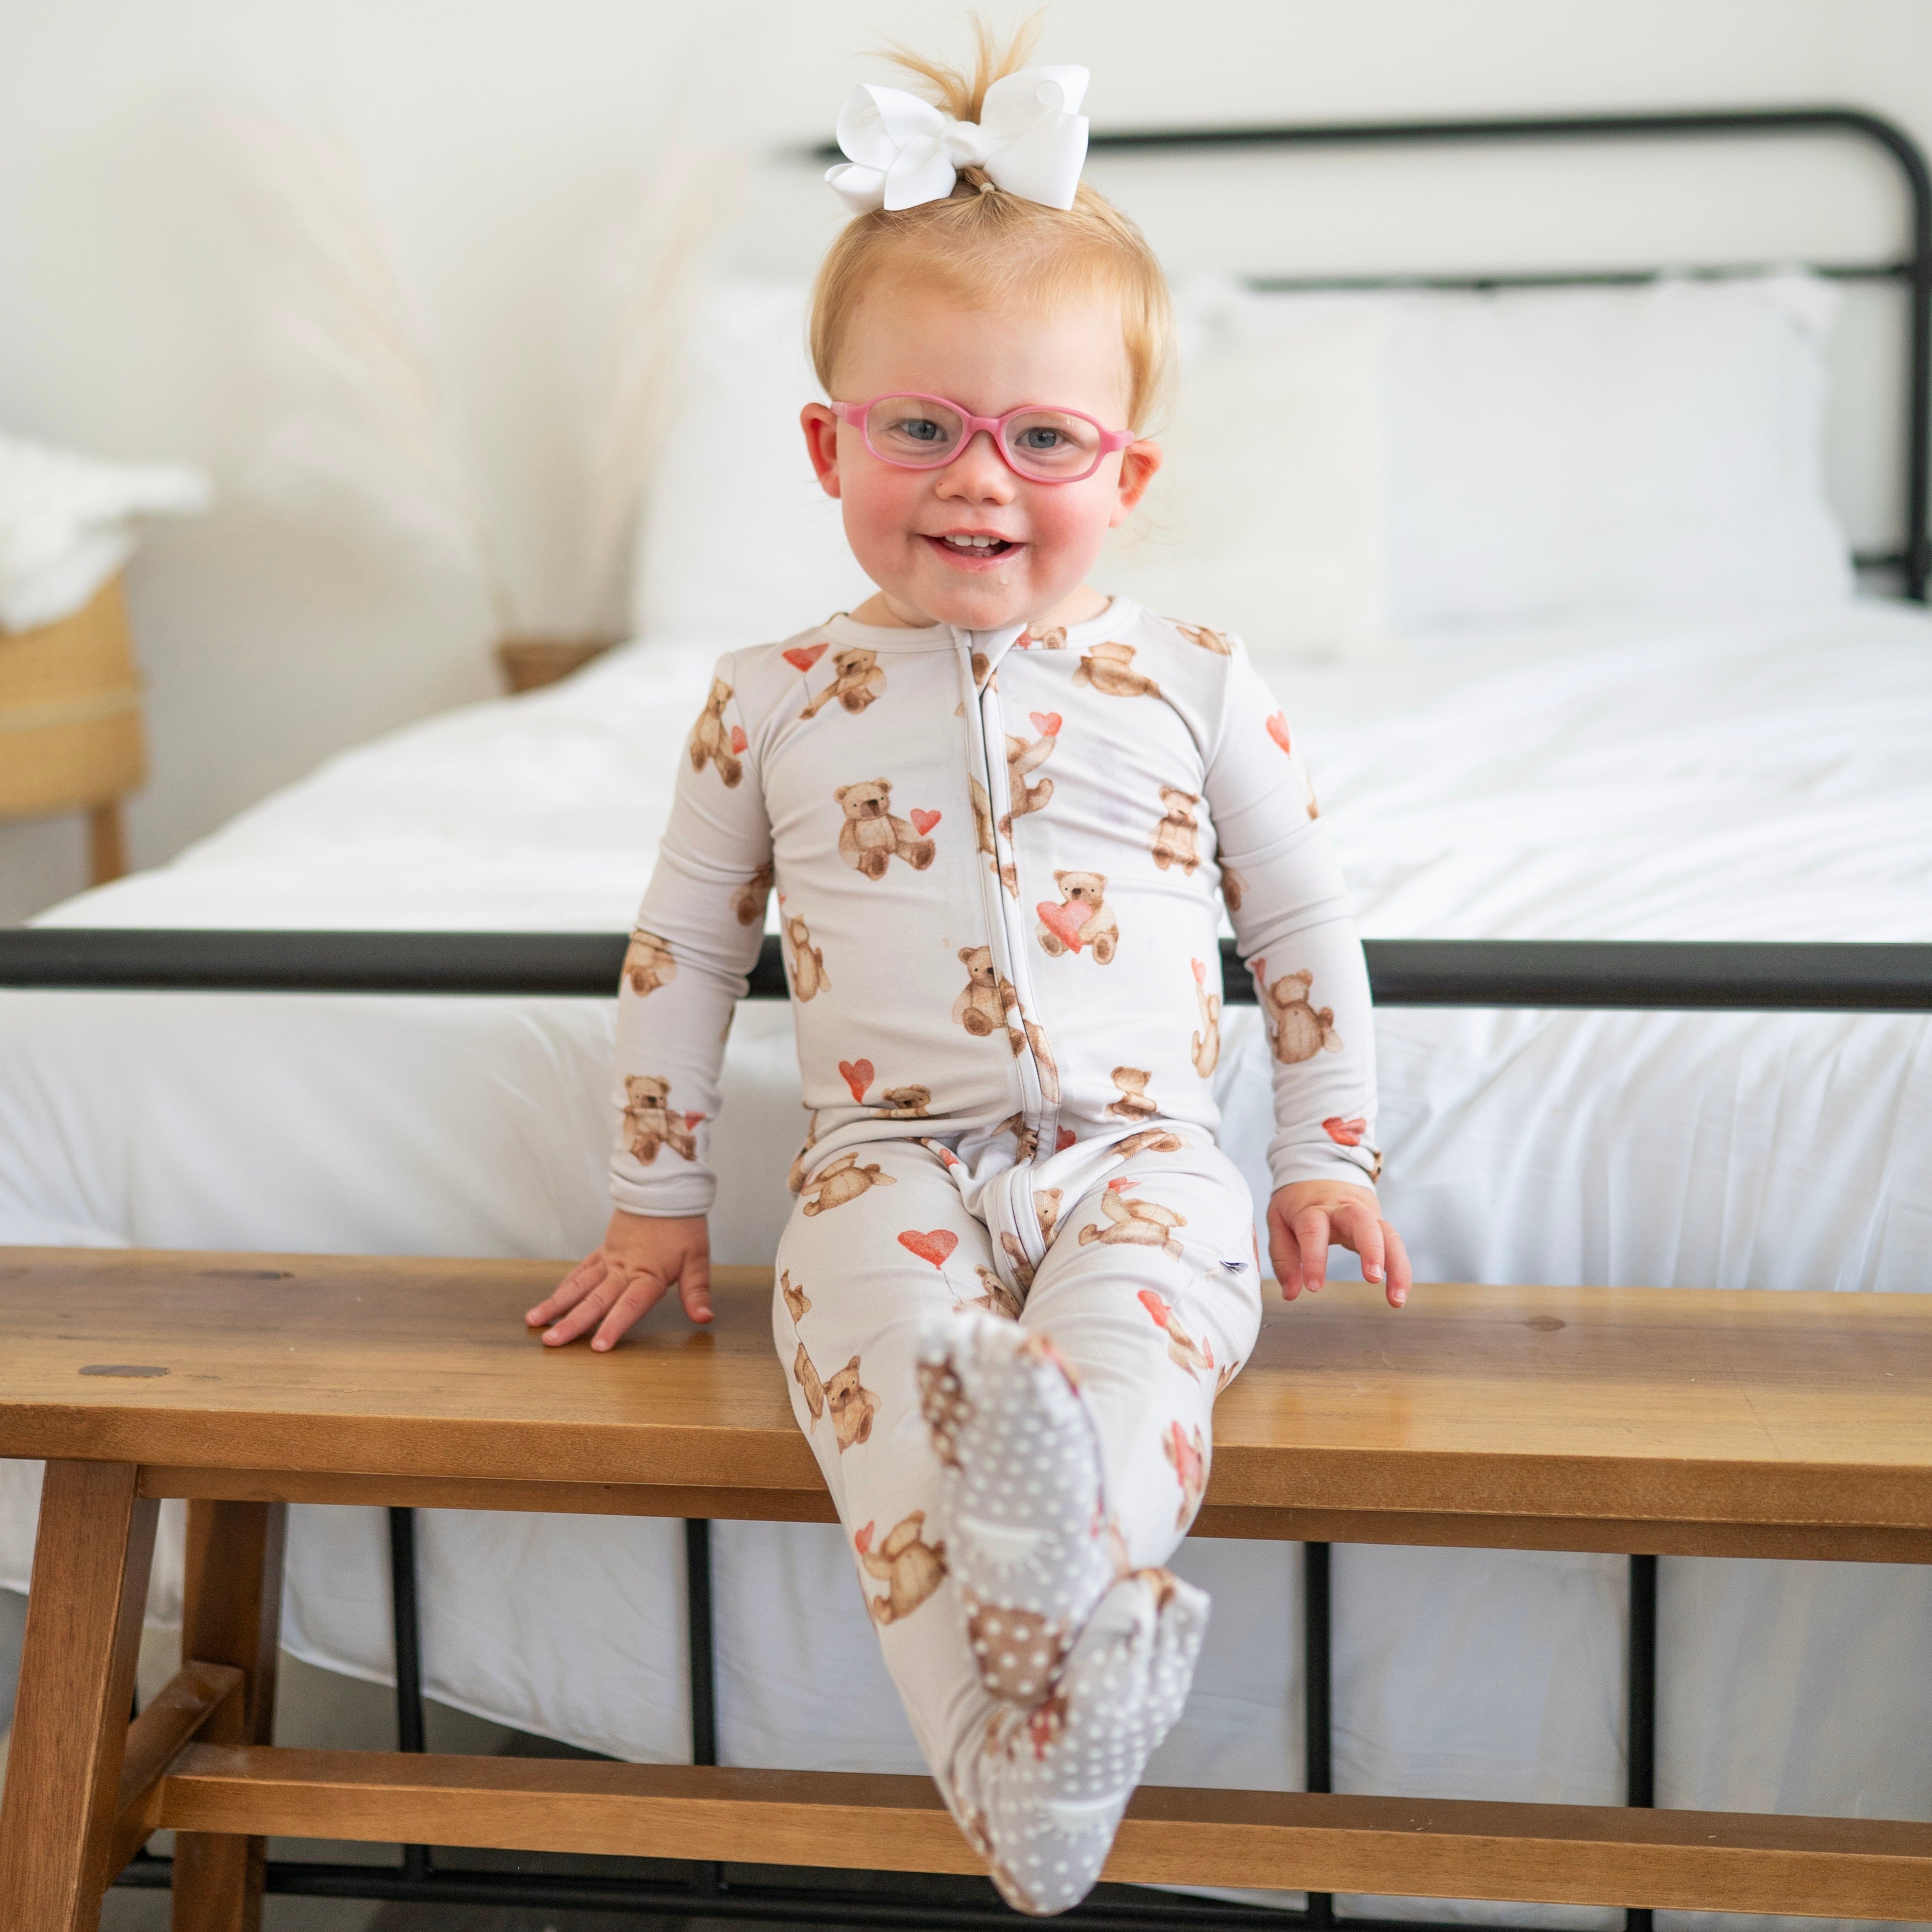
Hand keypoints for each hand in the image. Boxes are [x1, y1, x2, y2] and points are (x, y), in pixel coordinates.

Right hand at [526, 1210, 711, 1350]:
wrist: (665, 1187)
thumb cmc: (684, 1223)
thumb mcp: (698, 1257)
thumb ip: (697, 1291)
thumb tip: (705, 1319)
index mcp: (648, 1275)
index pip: (629, 1306)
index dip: (614, 1326)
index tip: (597, 1347)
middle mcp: (623, 1269)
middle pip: (595, 1300)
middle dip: (572, 1323)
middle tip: (550, 1342)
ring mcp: (610, 1258)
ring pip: (579, 1285)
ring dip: (556, 1304)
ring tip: (534, 1321)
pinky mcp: (604, 1249)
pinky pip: (582, 1269)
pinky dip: (567, 1284)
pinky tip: (554, 1298)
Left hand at [1267, 1181, 1409, 1309]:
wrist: (1322, 1171)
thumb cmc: (1298, 1204)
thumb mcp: (1279, 1223)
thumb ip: (1284, 1260)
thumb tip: (1291, 1294)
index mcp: (1313, 1208)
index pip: (1313, 1230)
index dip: (1314, 1258)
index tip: (1314, 1287)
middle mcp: (1343, 1209)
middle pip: (1362, 1222)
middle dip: (1371, 1249)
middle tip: (1372, 1278)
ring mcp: (1366, 1215)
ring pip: (1387, 1234)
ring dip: (1396, 1266)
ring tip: (1396, 1298)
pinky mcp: (1379, 1224)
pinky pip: (1395, 1244)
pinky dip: (1401, 1269)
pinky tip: (1400, 1292)